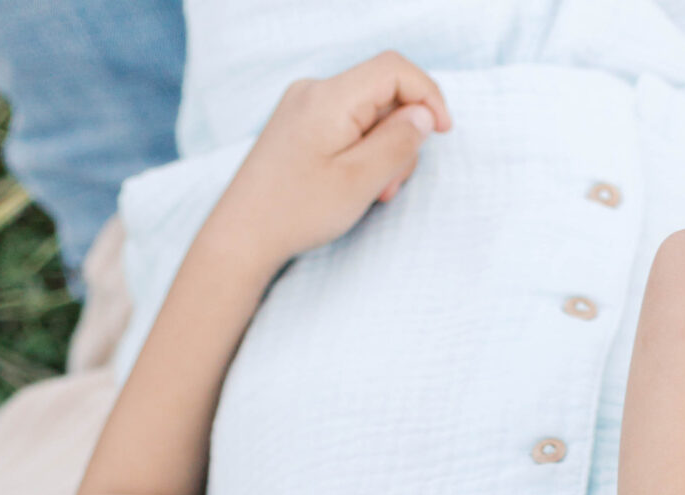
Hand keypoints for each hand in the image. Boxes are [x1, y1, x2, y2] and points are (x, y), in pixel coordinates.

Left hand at [206, 53, 449, 274]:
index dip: (428, 94)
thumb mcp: (359, 182)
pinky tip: (352, 184)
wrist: (241, 235)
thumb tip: (423, 116)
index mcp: (330, 97)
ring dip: (382, 149)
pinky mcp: (299, 124)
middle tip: (391, 185)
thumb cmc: (295, 212)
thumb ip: (397, 144)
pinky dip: (361, 151)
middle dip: (401, 135)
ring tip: (370, 192)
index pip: (394, 69)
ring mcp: (303, 106)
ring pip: (367, 113)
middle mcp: (314, 91)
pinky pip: (346, 125)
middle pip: (382, 93)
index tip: (443, 131)